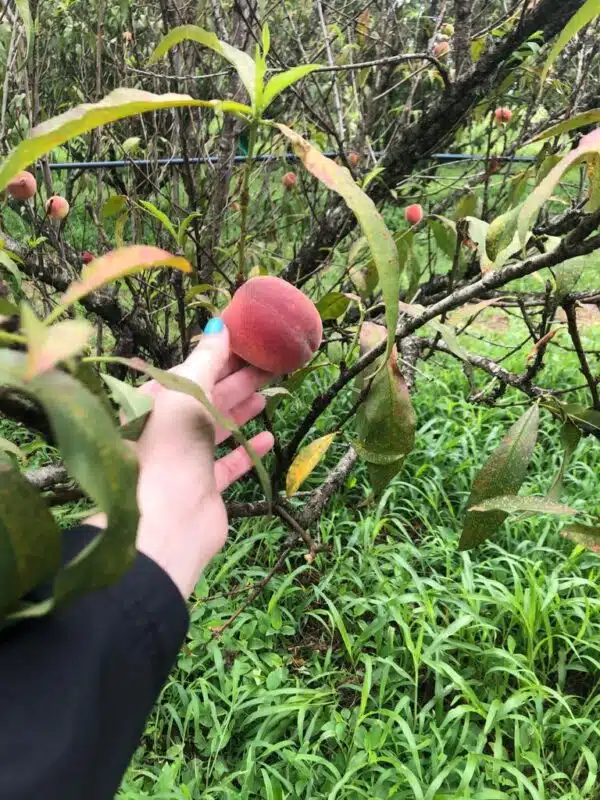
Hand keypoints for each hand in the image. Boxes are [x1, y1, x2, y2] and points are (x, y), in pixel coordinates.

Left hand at [87, 319, 273, 597]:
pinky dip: (247, 449)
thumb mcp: (185, 391)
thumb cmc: (170, 446)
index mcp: (154, 403)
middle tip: (270, 365)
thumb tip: (219, 325)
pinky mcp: (204, 487)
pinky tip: (268, 437)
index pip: (190, 371)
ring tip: (267, 395)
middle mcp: (167, 429)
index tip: (249, 343)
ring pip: (218, 429)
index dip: (219, 355)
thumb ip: (206, 359)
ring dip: (242, 411)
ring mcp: (186, 460)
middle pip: (208, 399)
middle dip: (238, 380)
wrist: (167, 519)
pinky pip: (229, 463)